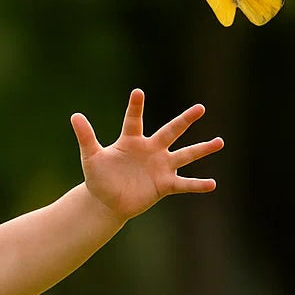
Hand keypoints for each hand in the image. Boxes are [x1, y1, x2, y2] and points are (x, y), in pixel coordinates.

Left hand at [71, 89, 223, 221]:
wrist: (107, 202)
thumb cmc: (99, 178)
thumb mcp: (91, 158)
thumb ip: (86, 138)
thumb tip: (75, 116)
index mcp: (132, 141)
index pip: (134, 121)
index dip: (135, 107)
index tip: (137, 92)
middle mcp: (151, 150)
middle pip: (170, 132)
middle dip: (184, 121)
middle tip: (200, 108)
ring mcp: (160, 167)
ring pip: (184, 155)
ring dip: (201, 149)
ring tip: (219, 142)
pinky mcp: (164, 185)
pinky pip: (183, 184)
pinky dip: (197, 185)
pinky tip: (212, 184)